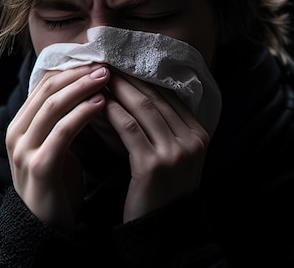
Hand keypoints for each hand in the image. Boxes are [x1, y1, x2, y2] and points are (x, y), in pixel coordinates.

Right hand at [6, 64, 109, 234]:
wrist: (44, 229)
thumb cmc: (55, 185)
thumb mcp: (53, 147)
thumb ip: (60, 122)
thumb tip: (85, 91)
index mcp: (18, 126)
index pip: (43, 86)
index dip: (70, 70)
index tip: (96, 61)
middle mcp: (16, 134)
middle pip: (47, 90)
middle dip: (78, 74)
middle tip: (105, 64)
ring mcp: (24, 150)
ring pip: (53, 106)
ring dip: (82, 88)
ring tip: (106, 78)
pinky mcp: (40, 166)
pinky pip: (63, 131)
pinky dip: (83, 113)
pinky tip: (101, 104)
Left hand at [102, 71, 209, 222]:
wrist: (162, 231)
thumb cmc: (157, 189)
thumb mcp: (164, 153)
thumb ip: (153, 124)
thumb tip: (121, 90)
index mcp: (198, 132)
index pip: (167, 93)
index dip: (140, 75)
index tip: (117, 62)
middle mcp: (193, 138)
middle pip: (155, 95)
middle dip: (127, 76)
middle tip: (101, 61)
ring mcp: (176, 151)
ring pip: (142, 107)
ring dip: (116, 88)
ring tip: (95, 76)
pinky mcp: (154, 164)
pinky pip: (129, 127)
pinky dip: (111, 111)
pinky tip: (95, 102)